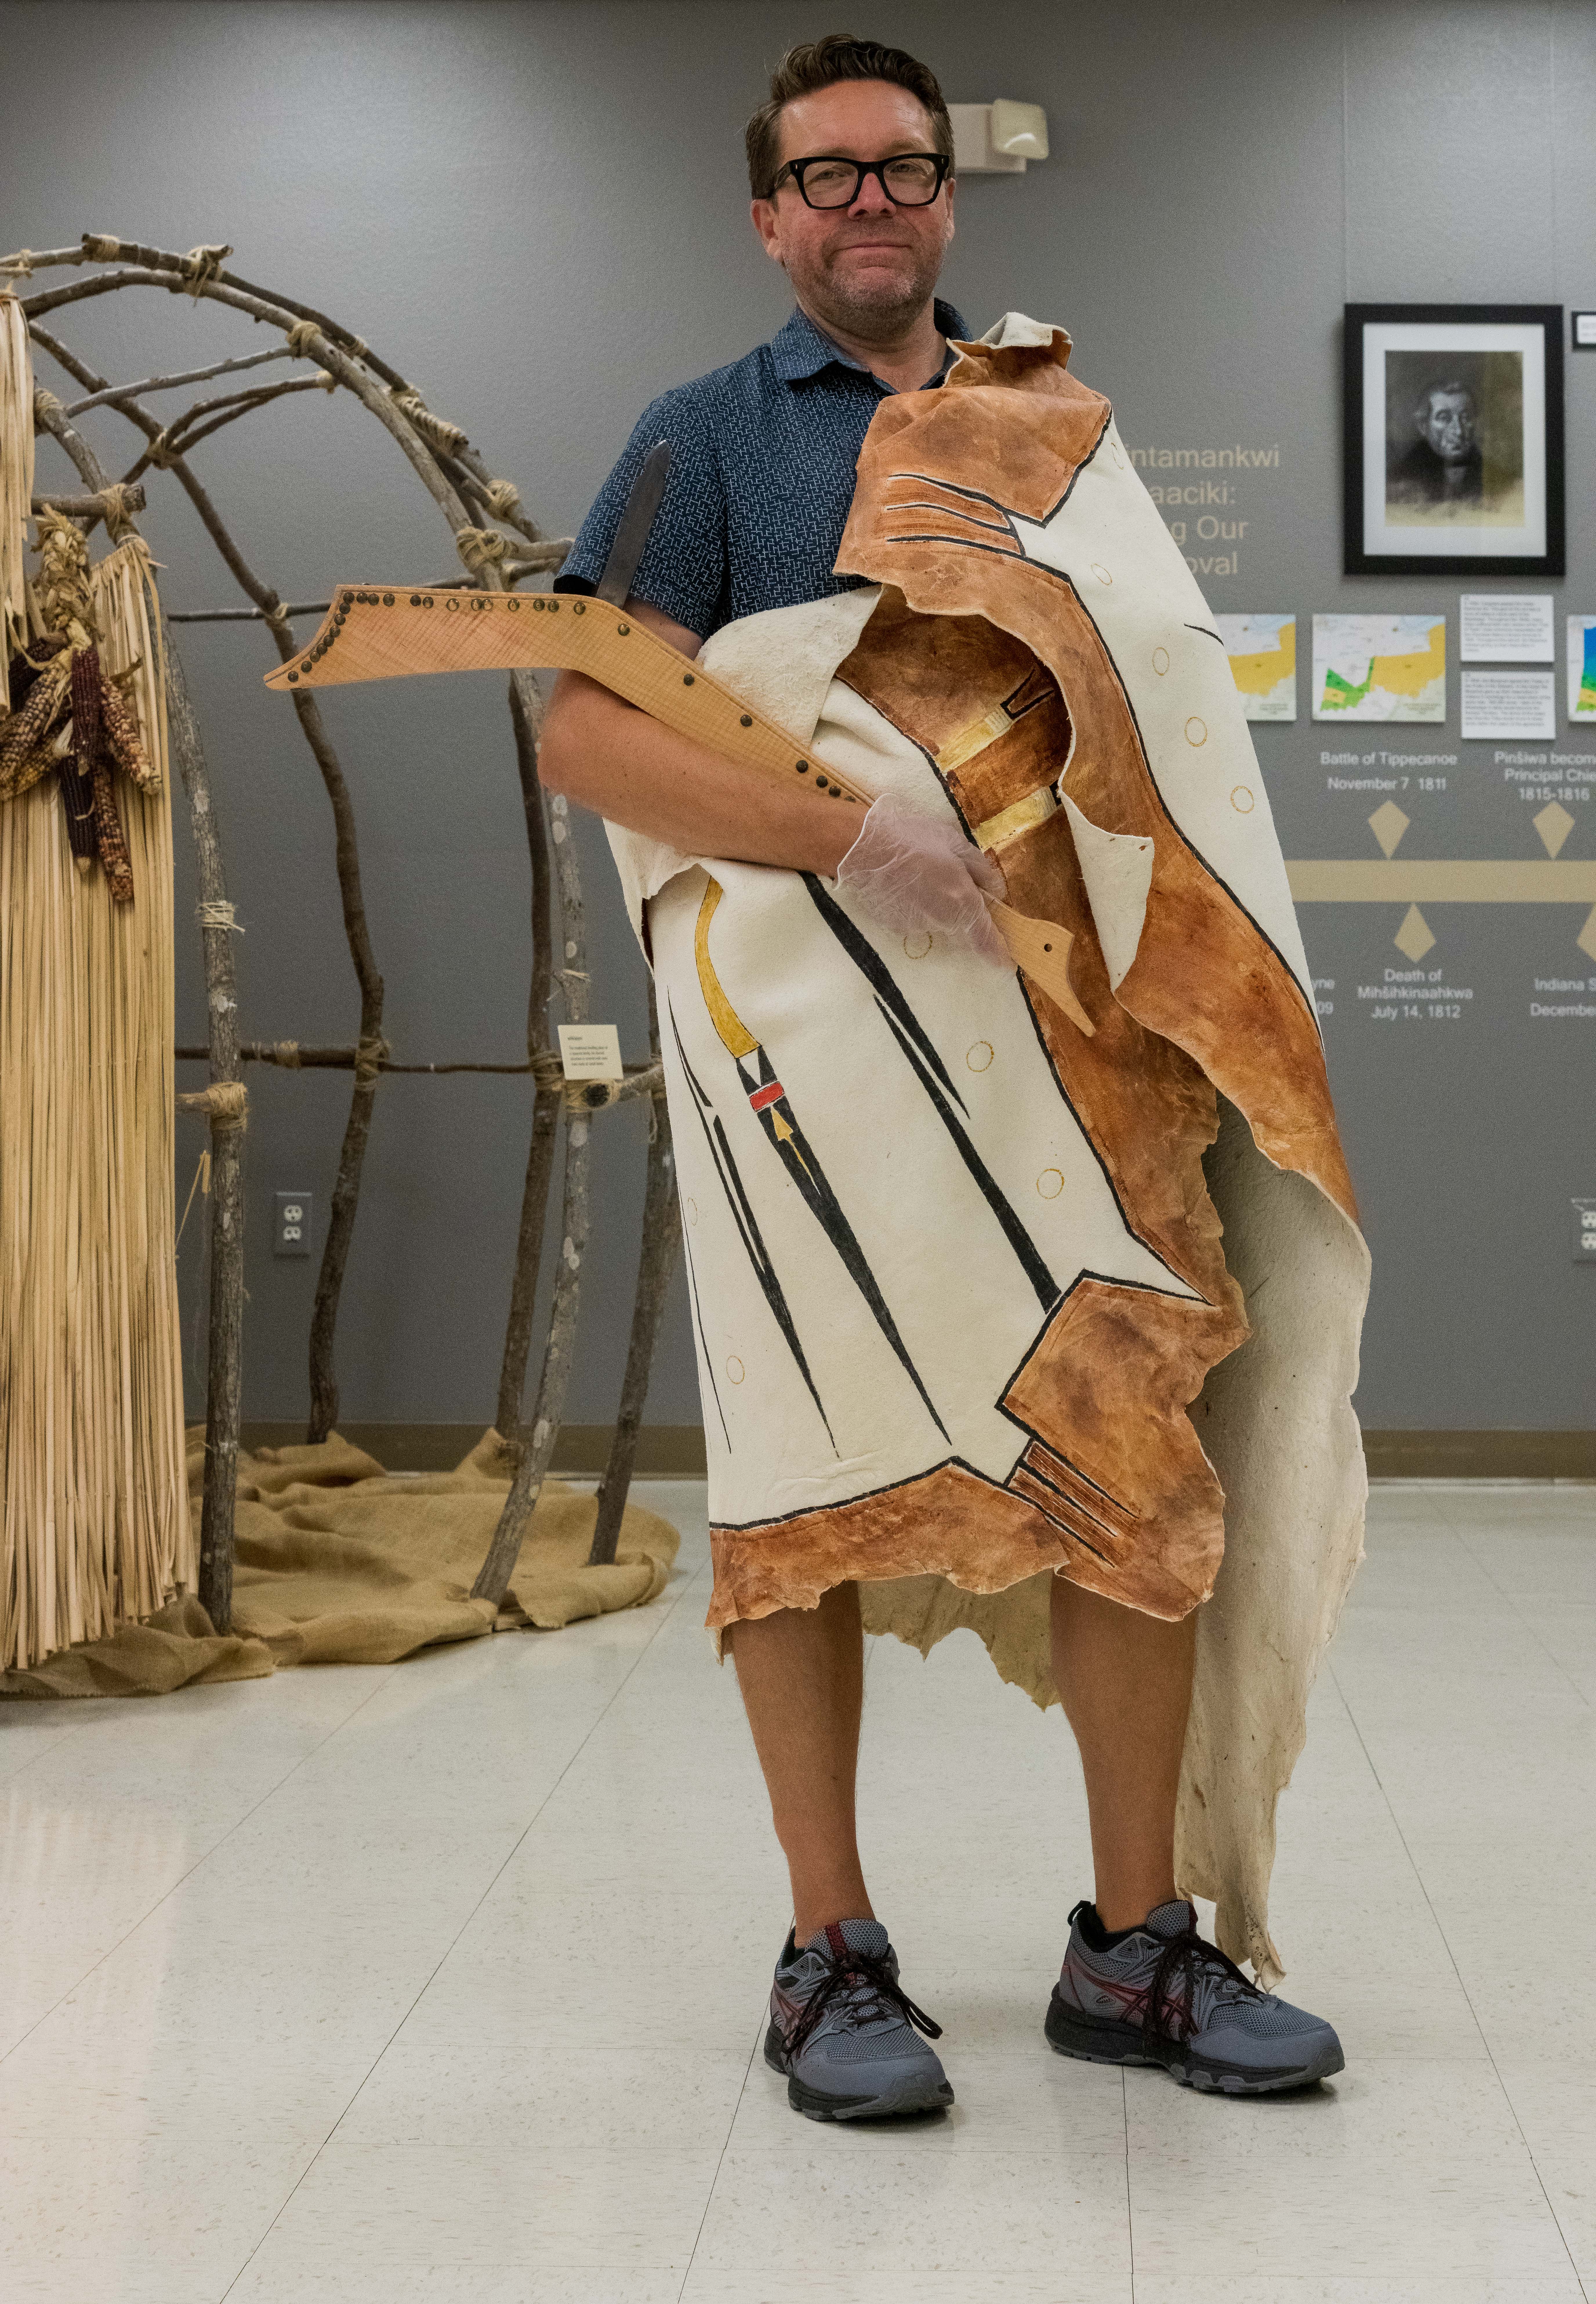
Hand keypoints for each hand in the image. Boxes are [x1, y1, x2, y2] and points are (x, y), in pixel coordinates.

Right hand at [835, 794, 1009, 964]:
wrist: (861, 847)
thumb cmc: (912, 838)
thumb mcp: (954, 843)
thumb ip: (980, 869)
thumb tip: (996, 890)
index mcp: (962, 900)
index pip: (985, 938)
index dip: (998, 953)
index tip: (1006, 964)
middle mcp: (942, 920)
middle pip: (961, 926)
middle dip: (961, 910)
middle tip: (948, 879)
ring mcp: (916, 926)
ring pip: (937, 921)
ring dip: (936, 904)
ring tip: (920, 874)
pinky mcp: (895, 927)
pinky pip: (915, 919)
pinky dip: (915, 906)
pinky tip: (903, 884)